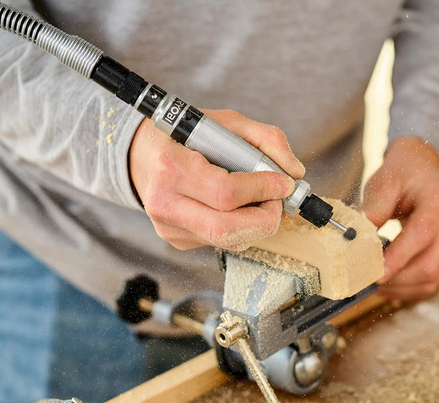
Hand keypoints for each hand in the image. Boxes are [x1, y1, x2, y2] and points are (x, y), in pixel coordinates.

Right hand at [128, 109, 304, 250]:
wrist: (144, 155)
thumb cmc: (188, 137)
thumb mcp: (226, 123)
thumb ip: (266, 139)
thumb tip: (294, 172)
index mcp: (172, 168)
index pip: (225, 193)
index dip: (263, 190)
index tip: (283, 182)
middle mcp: (166, 203)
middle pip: (228, 230)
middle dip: (266, 218)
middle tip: (278, 201)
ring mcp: (169, 228)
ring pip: (230, 241)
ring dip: (257, 224)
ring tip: (260, 200)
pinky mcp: (178, 240)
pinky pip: (223, 243)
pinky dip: (242, 228)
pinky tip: (238, 208)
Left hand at [362, 137, 438, 300]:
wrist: (423, 169)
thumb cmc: (404, 174)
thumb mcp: (383, 183)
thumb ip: (372, 211)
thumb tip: (358, 242)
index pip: (423, 234)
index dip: (399, 257)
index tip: (376, 272)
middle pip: (430, 264)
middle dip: (397, 279)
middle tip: (368, 280)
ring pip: (432, 278)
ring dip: (401, 287)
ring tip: (376, 284)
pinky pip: (433, 280)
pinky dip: (409, 288)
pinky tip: (390, 284)